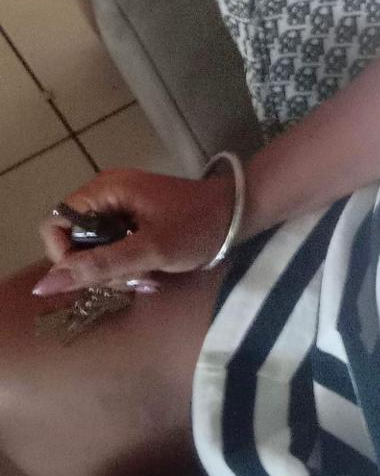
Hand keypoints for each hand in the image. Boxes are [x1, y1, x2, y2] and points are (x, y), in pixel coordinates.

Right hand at [33, 167, 236, 297]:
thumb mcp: (149, 251)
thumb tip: (44, 285)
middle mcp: (107, 193)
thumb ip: (99, 266)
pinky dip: (125, 263)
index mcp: (106, 190)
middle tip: (130, 279)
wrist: (239, 213)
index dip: (65, 255)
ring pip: (94, 247)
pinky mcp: (134, 217)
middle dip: (96, 267)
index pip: (54, 224)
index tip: (95, 274)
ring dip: (113, 269)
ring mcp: (120, 205)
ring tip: (145, 278)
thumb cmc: (197, 227)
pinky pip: (113, 245)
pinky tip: (149, 272)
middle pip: (74, 239)